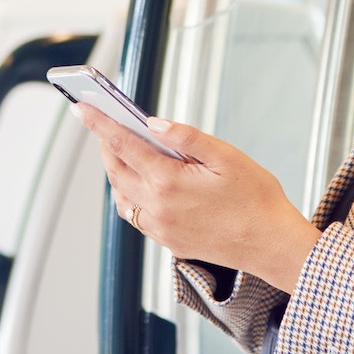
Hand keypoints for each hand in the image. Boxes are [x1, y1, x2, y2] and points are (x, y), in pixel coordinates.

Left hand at [73, 105, 321, 294]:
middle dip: (107, 145)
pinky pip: (136, 216)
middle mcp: (157, 208)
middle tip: (106, 125)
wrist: (271, 245)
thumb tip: (154, 124)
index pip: (123, 145)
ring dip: (117, 172)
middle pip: (116, 170)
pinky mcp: (168, 242)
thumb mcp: (226, 156)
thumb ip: (186, 138)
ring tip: (123, 151)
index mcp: (168, 182)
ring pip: (122, 195)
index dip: (100, 124)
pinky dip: (129, 195)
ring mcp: (161, 228)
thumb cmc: (257, 200)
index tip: (82, 108)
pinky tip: (141, 184)